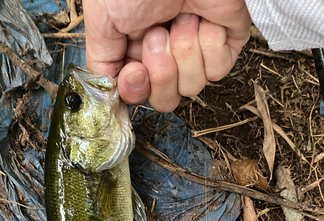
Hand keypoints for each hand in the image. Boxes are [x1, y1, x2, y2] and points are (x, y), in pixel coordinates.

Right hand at [84, 0, 250, 111]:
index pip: (138, 94)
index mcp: (136, 51)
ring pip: (191, 87)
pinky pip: (217, 71)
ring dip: (183, 52)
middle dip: (161, 72)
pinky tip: (201, 19)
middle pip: (165, 100)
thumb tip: (106, 93)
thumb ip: (101, 61)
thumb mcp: (102, 20)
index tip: (136, 70)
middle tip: (158, 35)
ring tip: (180, 18)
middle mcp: (165, 55)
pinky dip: (208, 45)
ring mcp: (195, 52)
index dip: (137, 90)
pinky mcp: (223, 45)